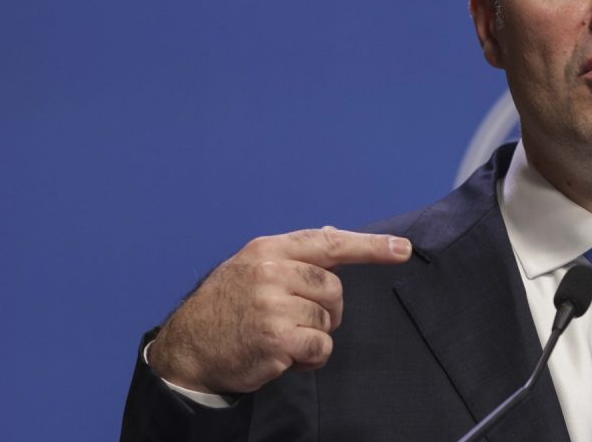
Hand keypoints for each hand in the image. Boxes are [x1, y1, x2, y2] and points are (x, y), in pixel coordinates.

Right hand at [147, 226, 411, 394]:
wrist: (188, 348)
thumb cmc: (226, 307)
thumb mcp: (252, 267)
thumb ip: (294, 254)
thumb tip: (332, 232)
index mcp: (269, 250)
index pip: (329, 243)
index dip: (370, 247)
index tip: (403, 248)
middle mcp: (271, 271)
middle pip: (334, 288)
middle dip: (326, 310)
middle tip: (296, 320)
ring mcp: (273, 304)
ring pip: (328, 320)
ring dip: (313, 336)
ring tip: (281, 338)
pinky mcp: (276, 338)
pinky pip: (320, 347)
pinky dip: (310, 358)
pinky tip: (286, 356)